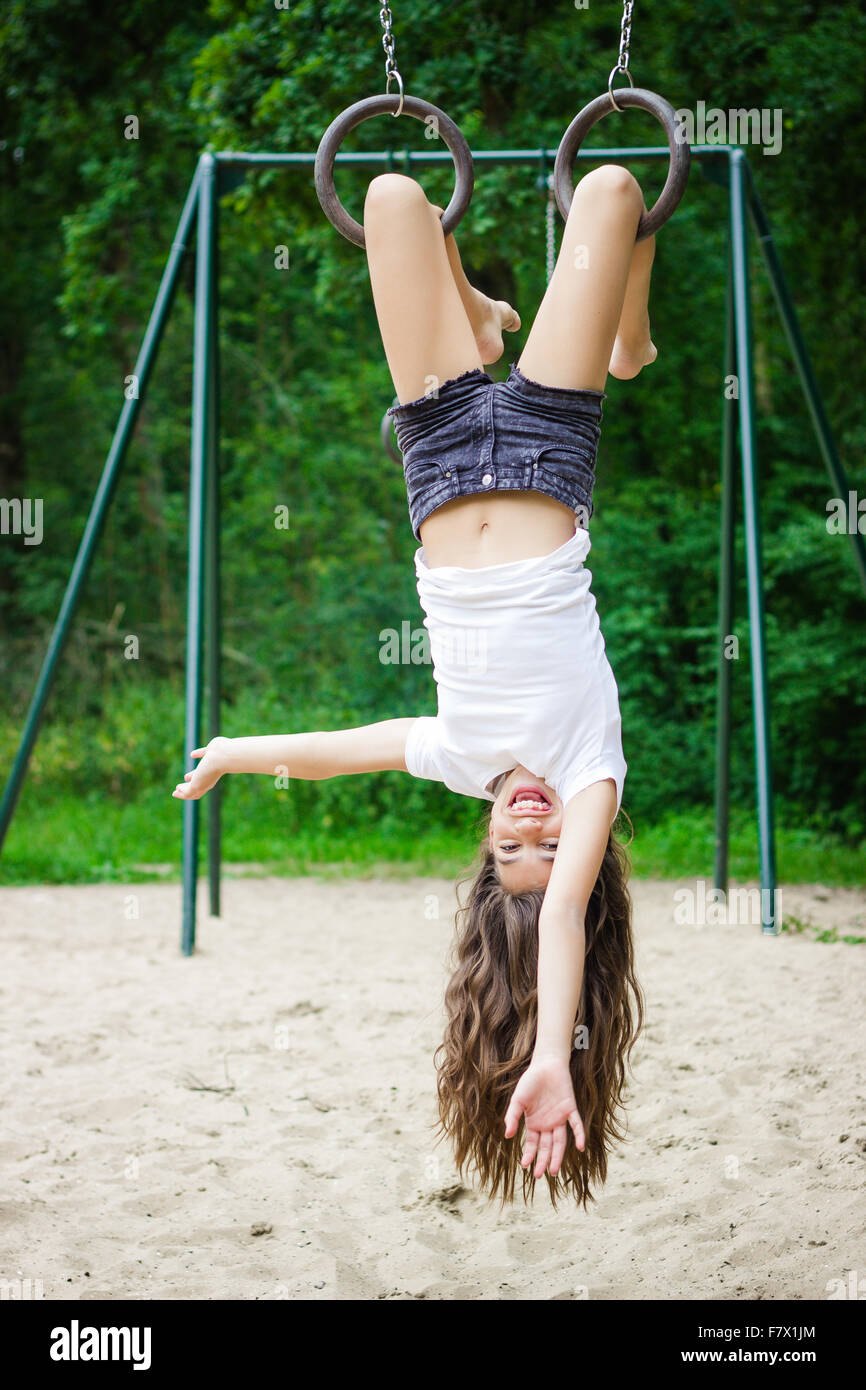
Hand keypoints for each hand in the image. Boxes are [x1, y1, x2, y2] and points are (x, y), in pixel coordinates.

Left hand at [171, 736, 229, 800]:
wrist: (224, 755)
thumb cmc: (210, 771)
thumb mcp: (196, 785)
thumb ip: (187, 791)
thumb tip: (179, 791)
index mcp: (206, 785)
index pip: (194, 793)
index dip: (183, 795)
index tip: (174, 793)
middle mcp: (209, 775)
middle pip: (197, 784)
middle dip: (187, 787)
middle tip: (178, 787)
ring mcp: (211, 763)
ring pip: (200, 770)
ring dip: (192, 774)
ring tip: (186, 776)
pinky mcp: (212, 750)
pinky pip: (203, 753)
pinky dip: (197, 754)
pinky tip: (192, 754)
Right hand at [504, 1053, 584, 1178]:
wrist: (545, 1064)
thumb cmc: (530, 1082)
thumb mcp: (517, 1100)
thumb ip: (512, 1117)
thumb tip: (507, 1136)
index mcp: (534, 1123)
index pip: (532, 1144)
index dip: (529, 1155)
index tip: (525, 1166)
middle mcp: (548, 1124)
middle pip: (547, 1147)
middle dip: (543, 1161)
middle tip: (539, 1175)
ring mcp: (560, 1118)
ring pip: (560, 1141)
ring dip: (558, 1155)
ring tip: (554, 1170)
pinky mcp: (570, 1109)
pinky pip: (576, 1124)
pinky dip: (579, 1135)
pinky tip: (579, 1147)